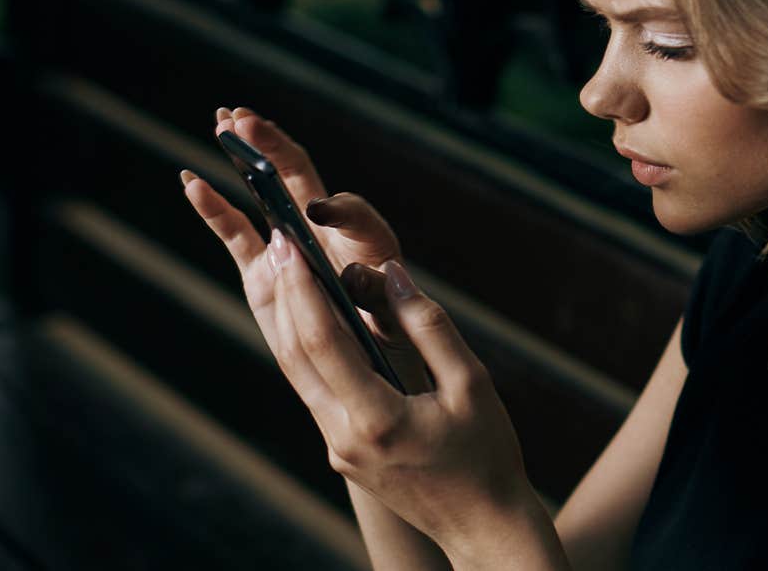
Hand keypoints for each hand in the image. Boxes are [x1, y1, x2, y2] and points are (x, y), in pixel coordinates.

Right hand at [181, 106, 424, 390]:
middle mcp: (327, 231)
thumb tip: (355, 273)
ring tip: (222, 121)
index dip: (337, 209)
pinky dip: (214, 209)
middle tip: (243, 118)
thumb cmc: (392, 331)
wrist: (373, 352)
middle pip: (300, 175)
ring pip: (266, 191)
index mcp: (367, 240)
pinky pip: (236, 232)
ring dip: (244, 155)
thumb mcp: (397, 314)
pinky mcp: (264, 267)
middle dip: (271, 145)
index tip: (317, 212)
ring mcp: (292, 244)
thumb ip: (376, 292)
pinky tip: (190, 182)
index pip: (352, 212)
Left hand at [266, 230, 546, 562]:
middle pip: (295, 355)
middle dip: (285, 296)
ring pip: (297, 374)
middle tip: (280, 244)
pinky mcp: (341, 452)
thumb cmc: (487, 454)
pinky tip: (315, 318)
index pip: (323, 342)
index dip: (303, 289)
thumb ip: (430, 327)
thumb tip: (392, 275)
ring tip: (288, 271)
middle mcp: (342, 437)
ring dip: (290, 321)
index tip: (292, 246)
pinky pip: (315, 391)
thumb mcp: (471, 384)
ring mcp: (337, 449)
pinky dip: (309, 349)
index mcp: (376, 419)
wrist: (483, 524)